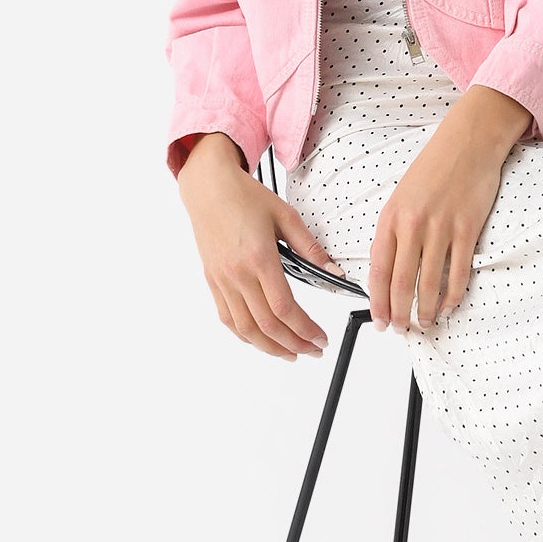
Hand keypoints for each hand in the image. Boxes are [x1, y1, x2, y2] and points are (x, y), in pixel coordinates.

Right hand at [178, 134, 343, 361]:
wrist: (208, 188)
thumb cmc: (245, 197)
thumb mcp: (285, 216)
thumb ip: (310, 247)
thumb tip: (334, 271)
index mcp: (259, 258)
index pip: (284, 308)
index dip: (305, 329)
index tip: (320, 338)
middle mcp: (238, 274)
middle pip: (267, 325)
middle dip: (294, 344)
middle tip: (313, 350)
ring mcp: (222, 280)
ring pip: (246, 328)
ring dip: (270, 347)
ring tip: (291, 353)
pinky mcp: (213, 281)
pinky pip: (228, 318)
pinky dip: (246, 335)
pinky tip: (261, 340)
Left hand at [368, 87, 530, 331]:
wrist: (467, 142)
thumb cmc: (435, 168)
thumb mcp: (402, 197)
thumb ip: (395, 231)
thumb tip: (389, 269)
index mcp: (391, 217)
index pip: (377, 269)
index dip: (377, 301)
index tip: (378, 320)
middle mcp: (412, 224)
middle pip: (400, 282)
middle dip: (398, 313)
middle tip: (400, 330)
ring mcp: (440, 227)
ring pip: (428, 282)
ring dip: (425, 309)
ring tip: (425, 323)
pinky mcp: (466, 228)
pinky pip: (458, 271)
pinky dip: (453, 294)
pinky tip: (449, 306)